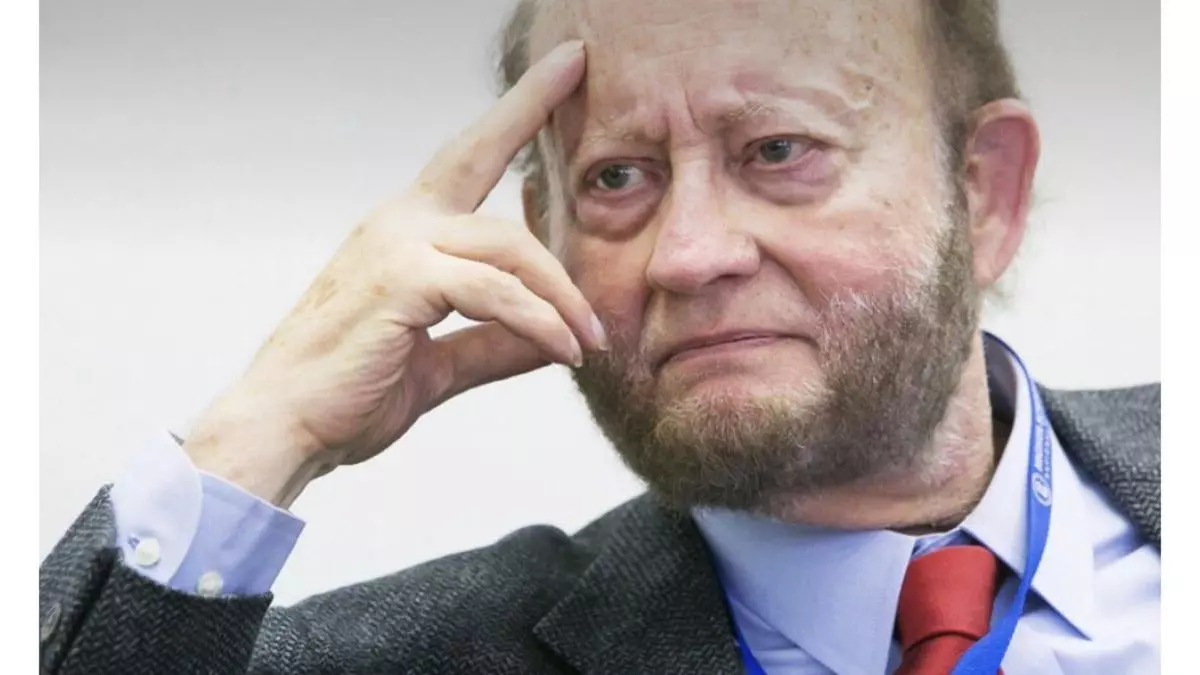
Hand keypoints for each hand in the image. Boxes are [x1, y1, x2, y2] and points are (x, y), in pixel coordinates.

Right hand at [182, 41, 602, 506]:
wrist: (285, 429)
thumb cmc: (349, 392)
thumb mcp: (438, 365)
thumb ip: (494, 345)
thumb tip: (552, 339)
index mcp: (405, 234)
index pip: (465, 159)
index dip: (511, 111)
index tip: (555, 70)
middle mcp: (398, 224)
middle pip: (483, 162)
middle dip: (529, 108)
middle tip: (580, 64)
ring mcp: (396, 247)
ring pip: (508, 246)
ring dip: (562, 295)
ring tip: (594, 337)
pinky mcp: (400, 282)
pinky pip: (494, 292)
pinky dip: (538, 321)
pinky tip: (565, 350)